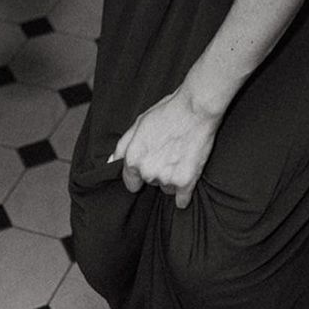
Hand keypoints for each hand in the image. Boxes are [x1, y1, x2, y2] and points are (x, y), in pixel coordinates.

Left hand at [109, 86, 220, 207]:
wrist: (197, 108)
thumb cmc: (169, 111)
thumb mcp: (139, 122)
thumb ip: (122, 146)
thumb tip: (110, 162)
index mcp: (134, 159)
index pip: (131, 182)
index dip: (140, 174)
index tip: (151, 165)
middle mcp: (147, 172)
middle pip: (151, 183)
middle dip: (158, 172)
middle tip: (169, 153)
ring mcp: (166, 178)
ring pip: (167, 189)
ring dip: (173, 180)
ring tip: (181, 158)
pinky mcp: (185, 182)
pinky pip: (182, 200)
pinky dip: (184, 194)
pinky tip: (187, 178)